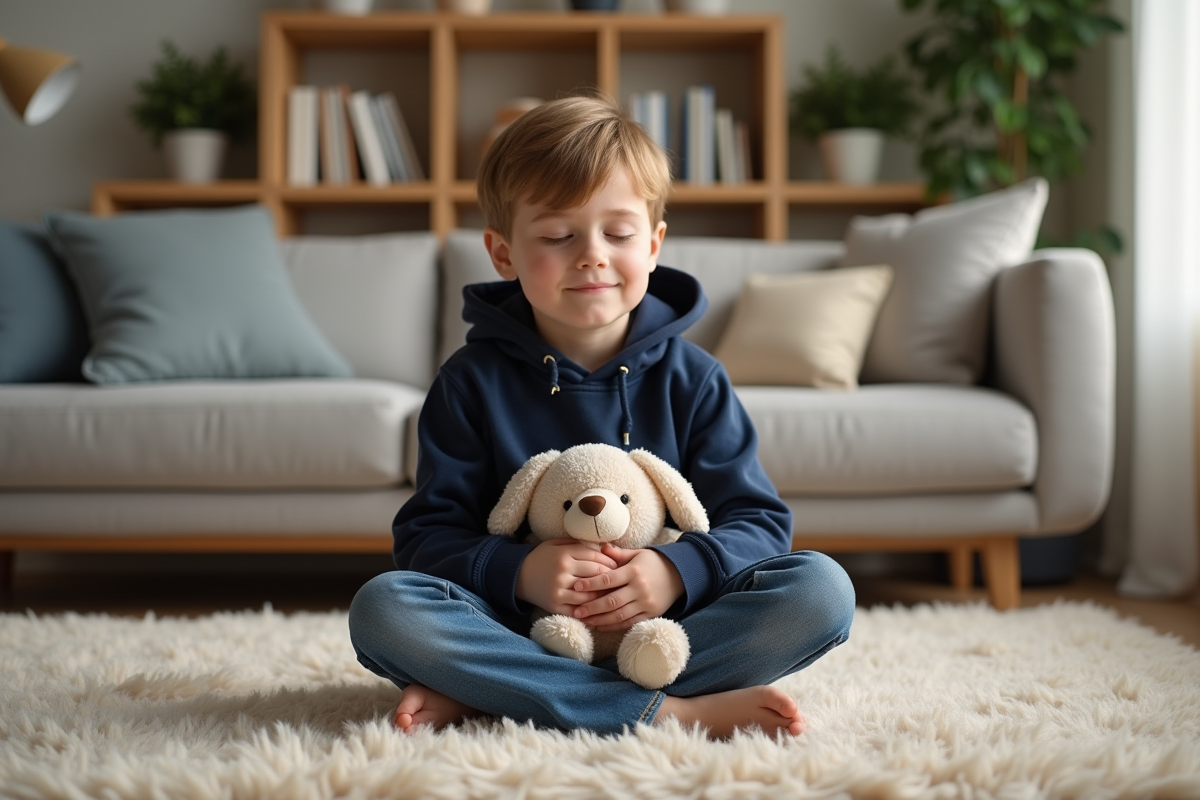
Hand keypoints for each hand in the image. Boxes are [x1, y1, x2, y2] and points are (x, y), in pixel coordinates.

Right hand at [515, 538, 617, 615]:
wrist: (518, 576)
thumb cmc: (541, 557)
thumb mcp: (556, 544)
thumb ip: (577, 544)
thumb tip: (603, 547)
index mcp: (564, 555)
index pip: (595, 557)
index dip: (609, 562)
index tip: (617, 565)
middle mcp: (562, 572)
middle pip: (596, 575)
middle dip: (610, 578)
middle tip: (620, 580)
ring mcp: (558, 590)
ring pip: (590, 595)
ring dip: (603, 596)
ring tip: (613, 595)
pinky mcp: (555, 606)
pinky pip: (578, 611)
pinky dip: (590, 612)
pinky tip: (599, 611)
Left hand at [570, 544, 684, 631]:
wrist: (680, 575)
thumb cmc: (653, 562)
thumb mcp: (637, 554)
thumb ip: (617, 553)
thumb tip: (599, 547)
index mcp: (634, 571)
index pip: (608, 579)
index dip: (591, 584)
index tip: (576, 587)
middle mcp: (640, 588)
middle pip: (611, 601)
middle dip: (592, 607)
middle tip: (576, 611)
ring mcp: (646, 603)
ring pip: (619, 615)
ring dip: (600, 619)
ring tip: (585, 621)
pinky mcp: (651, 614)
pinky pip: (629, 623)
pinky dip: (614, 626)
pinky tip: (600, 626)